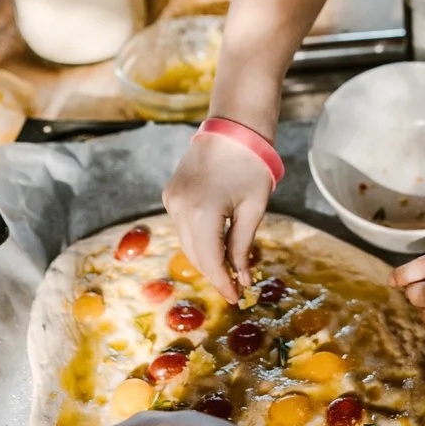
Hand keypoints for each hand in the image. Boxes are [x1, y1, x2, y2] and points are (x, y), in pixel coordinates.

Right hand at [162, 131, 273, 302]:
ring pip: (187, 243)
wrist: (233, 127)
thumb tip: (240, 277)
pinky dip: (198, 238)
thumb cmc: (252, 165)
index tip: (237, 298)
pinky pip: (183, 226)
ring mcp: (171, 200)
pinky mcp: (171, 194)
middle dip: (214, 273)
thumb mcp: (254, 208)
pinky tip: (216, 244)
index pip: (210, 260)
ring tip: (229, 268)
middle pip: (195, 255)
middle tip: (235, 287)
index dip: (223, 282)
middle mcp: (179, 208)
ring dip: (206, 257)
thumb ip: (242, 245)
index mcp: (202, 212)